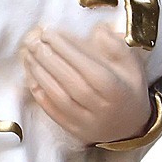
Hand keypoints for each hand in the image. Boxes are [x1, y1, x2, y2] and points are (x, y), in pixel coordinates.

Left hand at [23, 25, 151, 145]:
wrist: (132, 125)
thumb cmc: (128, 87)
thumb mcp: (131, 63)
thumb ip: (115, 45)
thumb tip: (97, 30)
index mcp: (116, 90)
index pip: (88, 68)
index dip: (67, 50)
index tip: (49, 33)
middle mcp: (102, 109)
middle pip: (71, 83)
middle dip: (49, 59)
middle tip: (33, 41)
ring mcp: (87, 123)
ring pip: (59, 98)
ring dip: (40, 74)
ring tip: (29, 54)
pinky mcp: (75, 131)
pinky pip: (53, 112)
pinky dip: (39, 94)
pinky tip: (30, 75)